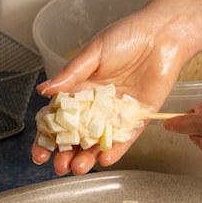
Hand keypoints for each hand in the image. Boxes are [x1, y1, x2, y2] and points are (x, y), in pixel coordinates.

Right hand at [32, 9, 186, 174]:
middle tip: (59, 166)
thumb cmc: (127, 36)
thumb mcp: (93, 53)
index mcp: (81, 89)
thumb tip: (43, 91)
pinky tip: (104, 160)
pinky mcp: (139, 118)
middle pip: (78, 136)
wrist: (162, 34)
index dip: (48, 137)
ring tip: (78, 168)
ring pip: (99, 142)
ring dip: (88, 157)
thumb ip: (70, 74)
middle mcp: (97, 105)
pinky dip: (115, 150)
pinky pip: (125, 139)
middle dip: (67, 153)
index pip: (60, 118)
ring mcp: (117, 114)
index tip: (40, 153)